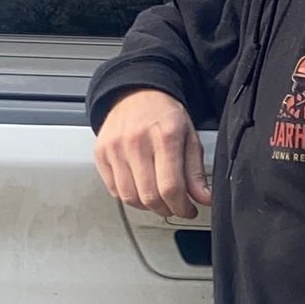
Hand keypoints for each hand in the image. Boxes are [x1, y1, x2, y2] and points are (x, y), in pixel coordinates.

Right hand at [94, 90, 212, 219]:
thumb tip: (203, 198)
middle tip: (175, 207)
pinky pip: (114, 190)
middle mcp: (137, 142)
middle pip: (150, 197)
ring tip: (158, 199)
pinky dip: (130, 197)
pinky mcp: (101, 154)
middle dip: (167, 210)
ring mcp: (115, 149)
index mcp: (165, 137)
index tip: (188, 210)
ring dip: (147, 207)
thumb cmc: (164, 114)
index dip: (182, 207)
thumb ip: (196, 171)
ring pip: (130, 198)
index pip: (171, 187)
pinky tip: (141, 189)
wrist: (134, 93)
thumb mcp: (189, 137)